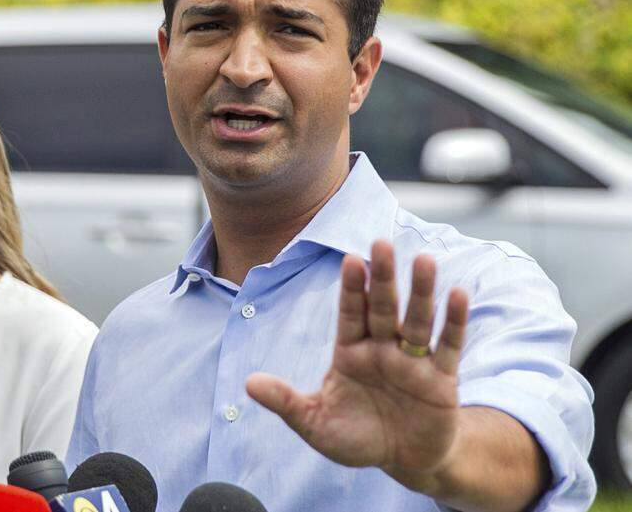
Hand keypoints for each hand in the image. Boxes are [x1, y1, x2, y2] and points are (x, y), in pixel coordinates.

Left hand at [245, 240, 468, 492]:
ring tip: (423, 260)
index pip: (350, 314)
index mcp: (350, 353)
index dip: (351, 289)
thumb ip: (286, 402)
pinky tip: (457, 294)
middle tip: (381, 243)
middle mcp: (382, 349)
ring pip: (417, 320)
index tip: (350, 260)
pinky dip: (453, 321)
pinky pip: (448, 346)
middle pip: (382, 308)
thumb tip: (248, 383)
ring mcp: (413, 361)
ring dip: (421, 291)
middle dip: (382, 278)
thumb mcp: (315, 424)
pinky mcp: (442, 379)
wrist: (403, 462)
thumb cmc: (356, 438)